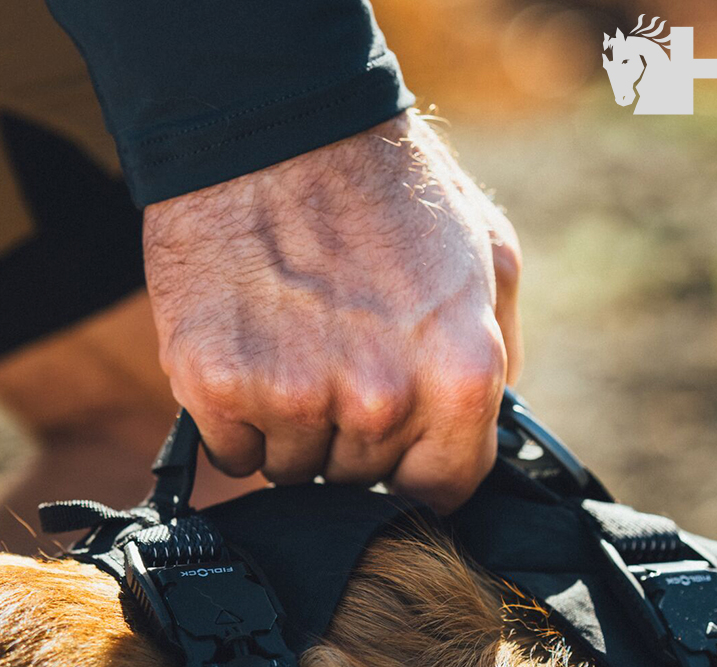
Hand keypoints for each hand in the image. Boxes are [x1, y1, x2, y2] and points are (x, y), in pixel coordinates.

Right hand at [142, 111, 520, 512]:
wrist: (272, 124)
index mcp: (460, 377)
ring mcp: (294, 399)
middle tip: (335, 354)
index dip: (416, 468)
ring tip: (291, 344)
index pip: (441, 491)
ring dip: (290, 430)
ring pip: (292, 471)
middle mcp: (381, 402)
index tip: (397, 445)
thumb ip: (498, 355)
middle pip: (359, 480)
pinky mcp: (218, 389)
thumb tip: (488, 426)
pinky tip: (248, 353)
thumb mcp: (489, 256)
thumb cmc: (385, 188)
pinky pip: (232, 454)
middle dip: (350, 436)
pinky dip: (235, 420)